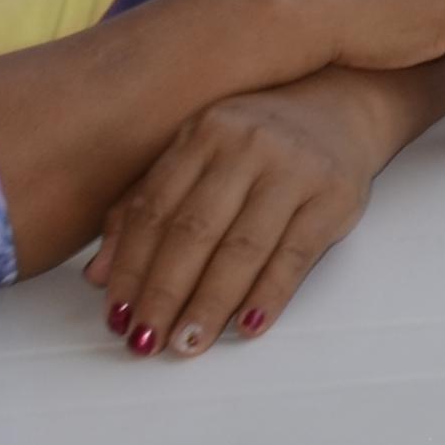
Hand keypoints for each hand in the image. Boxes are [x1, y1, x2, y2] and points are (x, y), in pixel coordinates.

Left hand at [87, 76, 407, 354]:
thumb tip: (99, 274)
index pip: (153, 210)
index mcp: (201, 134)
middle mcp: (245, 145)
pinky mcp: (335, 195)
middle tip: (145, 340)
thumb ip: (145, 206)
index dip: (130, 268)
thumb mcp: (198, 154)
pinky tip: (248, 325)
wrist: (345, 101)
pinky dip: (269, 294)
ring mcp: (293, 168)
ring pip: (242, 247)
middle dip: (164, 293)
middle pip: (193, 231)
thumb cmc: (260, 139)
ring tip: (187, 343)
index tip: (117, 316)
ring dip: (210, 303)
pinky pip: (295, 254)